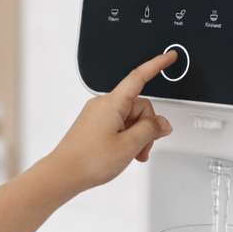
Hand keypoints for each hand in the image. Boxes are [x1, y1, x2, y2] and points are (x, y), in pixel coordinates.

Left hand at [43, 51, 176, 192]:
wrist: (63, 174)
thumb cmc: (88, 159)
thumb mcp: (129, 145)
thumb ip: (151, 130)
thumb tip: (162, 124)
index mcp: (112, 103)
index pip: (139, 77)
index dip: (157, 65)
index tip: (169, 57)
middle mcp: (103, 104)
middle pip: (139, 106)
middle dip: (147, 126)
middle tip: (143, 148)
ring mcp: (97, 115)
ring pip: (130, 118)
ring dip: (137, 135)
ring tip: (131, 154)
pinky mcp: (94, 125)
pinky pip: (118, 124)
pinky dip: (127, 137)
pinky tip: (124, 152)